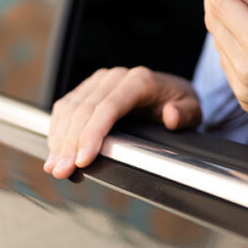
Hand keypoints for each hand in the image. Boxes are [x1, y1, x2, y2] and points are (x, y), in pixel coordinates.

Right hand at [43, 67, 201, 178]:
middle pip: (84, 110)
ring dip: (59, 139)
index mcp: (140, 81)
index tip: (82, 159)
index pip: (108, 107)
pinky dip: (57, 129)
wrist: (171, 91)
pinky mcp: (88, 88)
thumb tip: (171, 115)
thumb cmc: (180, 103)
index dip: (92, 134)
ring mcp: (100, 81)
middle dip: (70, 143)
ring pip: (70, 108)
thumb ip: (185, 114)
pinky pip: (66, 106)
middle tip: (62, 170)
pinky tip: (55, 149)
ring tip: (54, 166)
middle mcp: (116, 77)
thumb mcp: (193, 110)